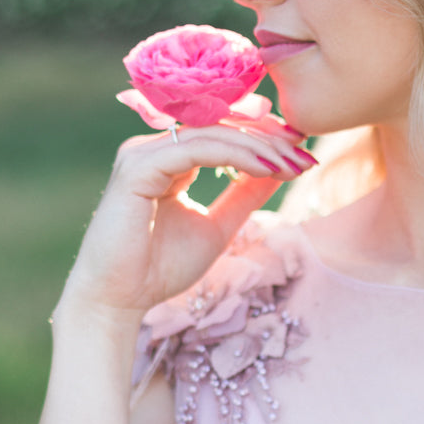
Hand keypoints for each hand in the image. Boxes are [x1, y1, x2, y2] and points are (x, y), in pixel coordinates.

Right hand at [55, 123, 315, 324]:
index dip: (262, 136)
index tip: (302, 149)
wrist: (118, 299)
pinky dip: (235, 156)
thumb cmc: (160, 268)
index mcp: (168, 158)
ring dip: (257, 145)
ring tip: (291, 161)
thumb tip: (280, 170)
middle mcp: (153, 147)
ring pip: (210, 133)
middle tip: (304, 149)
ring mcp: (142, 153)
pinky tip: (266, 167)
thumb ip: (243, 196)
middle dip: (266, 136)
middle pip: (218, 125)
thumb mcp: (217, 227)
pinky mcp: (137, 167)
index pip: (220, 132)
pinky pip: (195, 150)